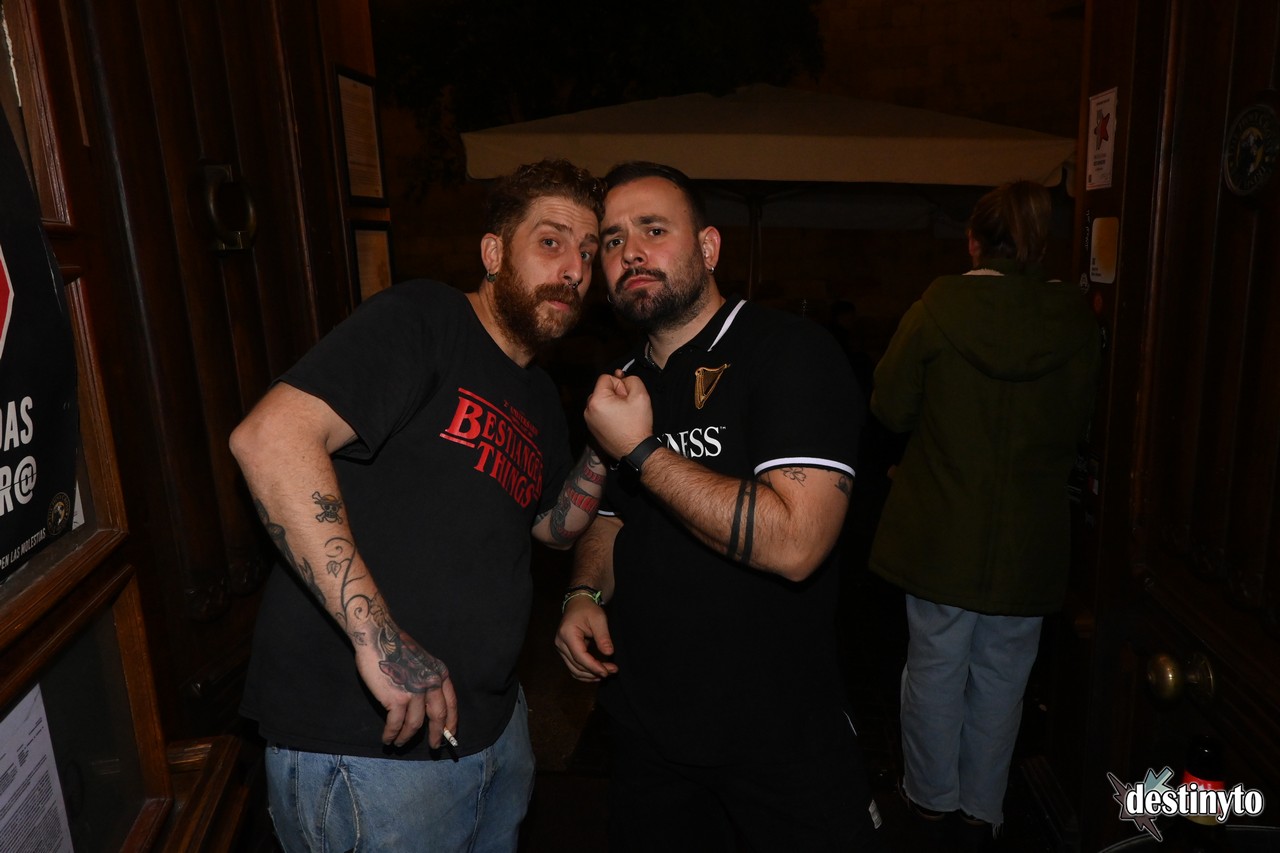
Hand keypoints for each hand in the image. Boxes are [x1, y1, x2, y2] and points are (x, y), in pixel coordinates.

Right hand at [355, 625, 457, 748]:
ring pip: (414, 725)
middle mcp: (431, 684)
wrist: (378, 636)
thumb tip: (426, 702)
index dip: (451, 721)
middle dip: (436, 735)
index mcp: (439, 673)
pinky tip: (387, 739)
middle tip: (434, 747)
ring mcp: (415, 692)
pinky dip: (391, 734)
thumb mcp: (422, 660)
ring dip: (407, 737)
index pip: (451, 703)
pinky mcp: (396, 699)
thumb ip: (426, 679)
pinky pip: (396, 724)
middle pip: (437, 717)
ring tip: (400, 743)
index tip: (449, 734)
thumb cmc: (396, 646)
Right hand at [554, 596, 617, 681]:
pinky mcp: (564, 652)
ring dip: (590, 675)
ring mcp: (561, 649)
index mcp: (567, 634)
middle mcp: (560, 643)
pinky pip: (573, 667)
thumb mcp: (599, 619)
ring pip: (574, 670)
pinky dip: (584, 673)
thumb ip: (603, 636)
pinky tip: (596, 673)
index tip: (607, 672)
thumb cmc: (588, 609)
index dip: (593, 667)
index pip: (580, 656)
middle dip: (595, 672)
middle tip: (612, 671)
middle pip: (577, 665)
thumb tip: (609, 653)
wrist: (577, 604)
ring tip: (606, 673)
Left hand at [584, 370, 653, 459]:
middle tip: (626, 407)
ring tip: (623, 415)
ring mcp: (589, 421)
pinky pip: (600, 412)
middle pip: (602, 389)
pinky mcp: (592, 428)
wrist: (635, 450)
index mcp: (597, 401)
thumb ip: (631, 380)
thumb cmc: (637, 426)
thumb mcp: (641, 395)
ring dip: (612, 404)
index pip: (606, 378)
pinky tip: (619, 422)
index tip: (626, 397)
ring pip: (602, 401)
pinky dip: (609, 413)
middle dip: (615, 394)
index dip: (620, 385)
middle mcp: (588, 410)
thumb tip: (623, 380)